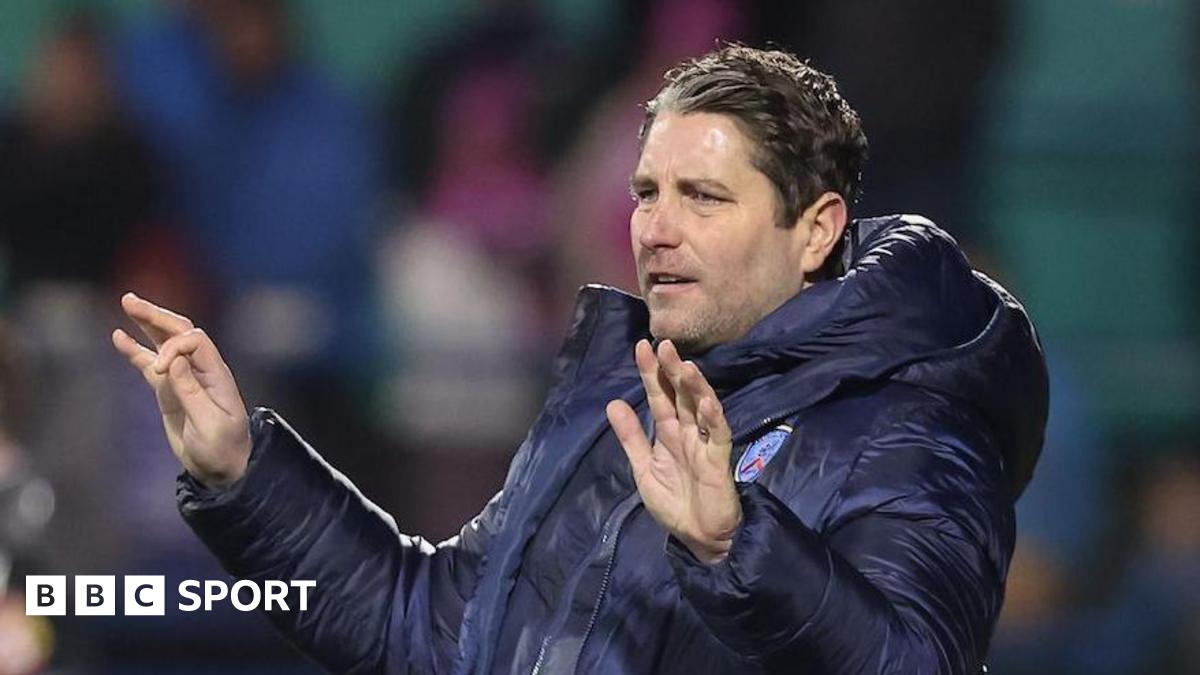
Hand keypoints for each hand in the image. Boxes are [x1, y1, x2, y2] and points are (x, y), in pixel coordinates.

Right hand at [111, 292, 250, 488]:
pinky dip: (135, 350)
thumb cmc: (223, 449)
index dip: (172, 348)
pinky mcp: (169, 390)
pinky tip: (119, 336)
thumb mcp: (210, 424)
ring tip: (126, 302)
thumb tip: (173, 361)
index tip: (159, 371)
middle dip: (157, 316)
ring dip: (147, 323)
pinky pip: (150, 364)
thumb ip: (191, 392)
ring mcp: (184, 378)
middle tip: (129, 300)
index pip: (194, 342)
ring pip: (164, 343)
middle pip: (180, 332)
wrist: (222, 469)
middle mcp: (202, 370)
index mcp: (217, 374)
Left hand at [606, 339, 739, 563]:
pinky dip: (714, 417)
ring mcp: (705, 443)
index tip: (642, 347)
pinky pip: (718, 434)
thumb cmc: (674, 504)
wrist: (699, 538)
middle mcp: (688, 432)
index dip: (651, 373)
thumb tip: (613, 403)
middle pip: (680, 395)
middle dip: (671, 370)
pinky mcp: (719, 459)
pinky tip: (707, 401)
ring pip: (701, 407)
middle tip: (663, 344)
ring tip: (683, 365)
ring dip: (694, 386)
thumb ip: (631, 438)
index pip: (659, 396)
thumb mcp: (644, 469)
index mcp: (668, 433)